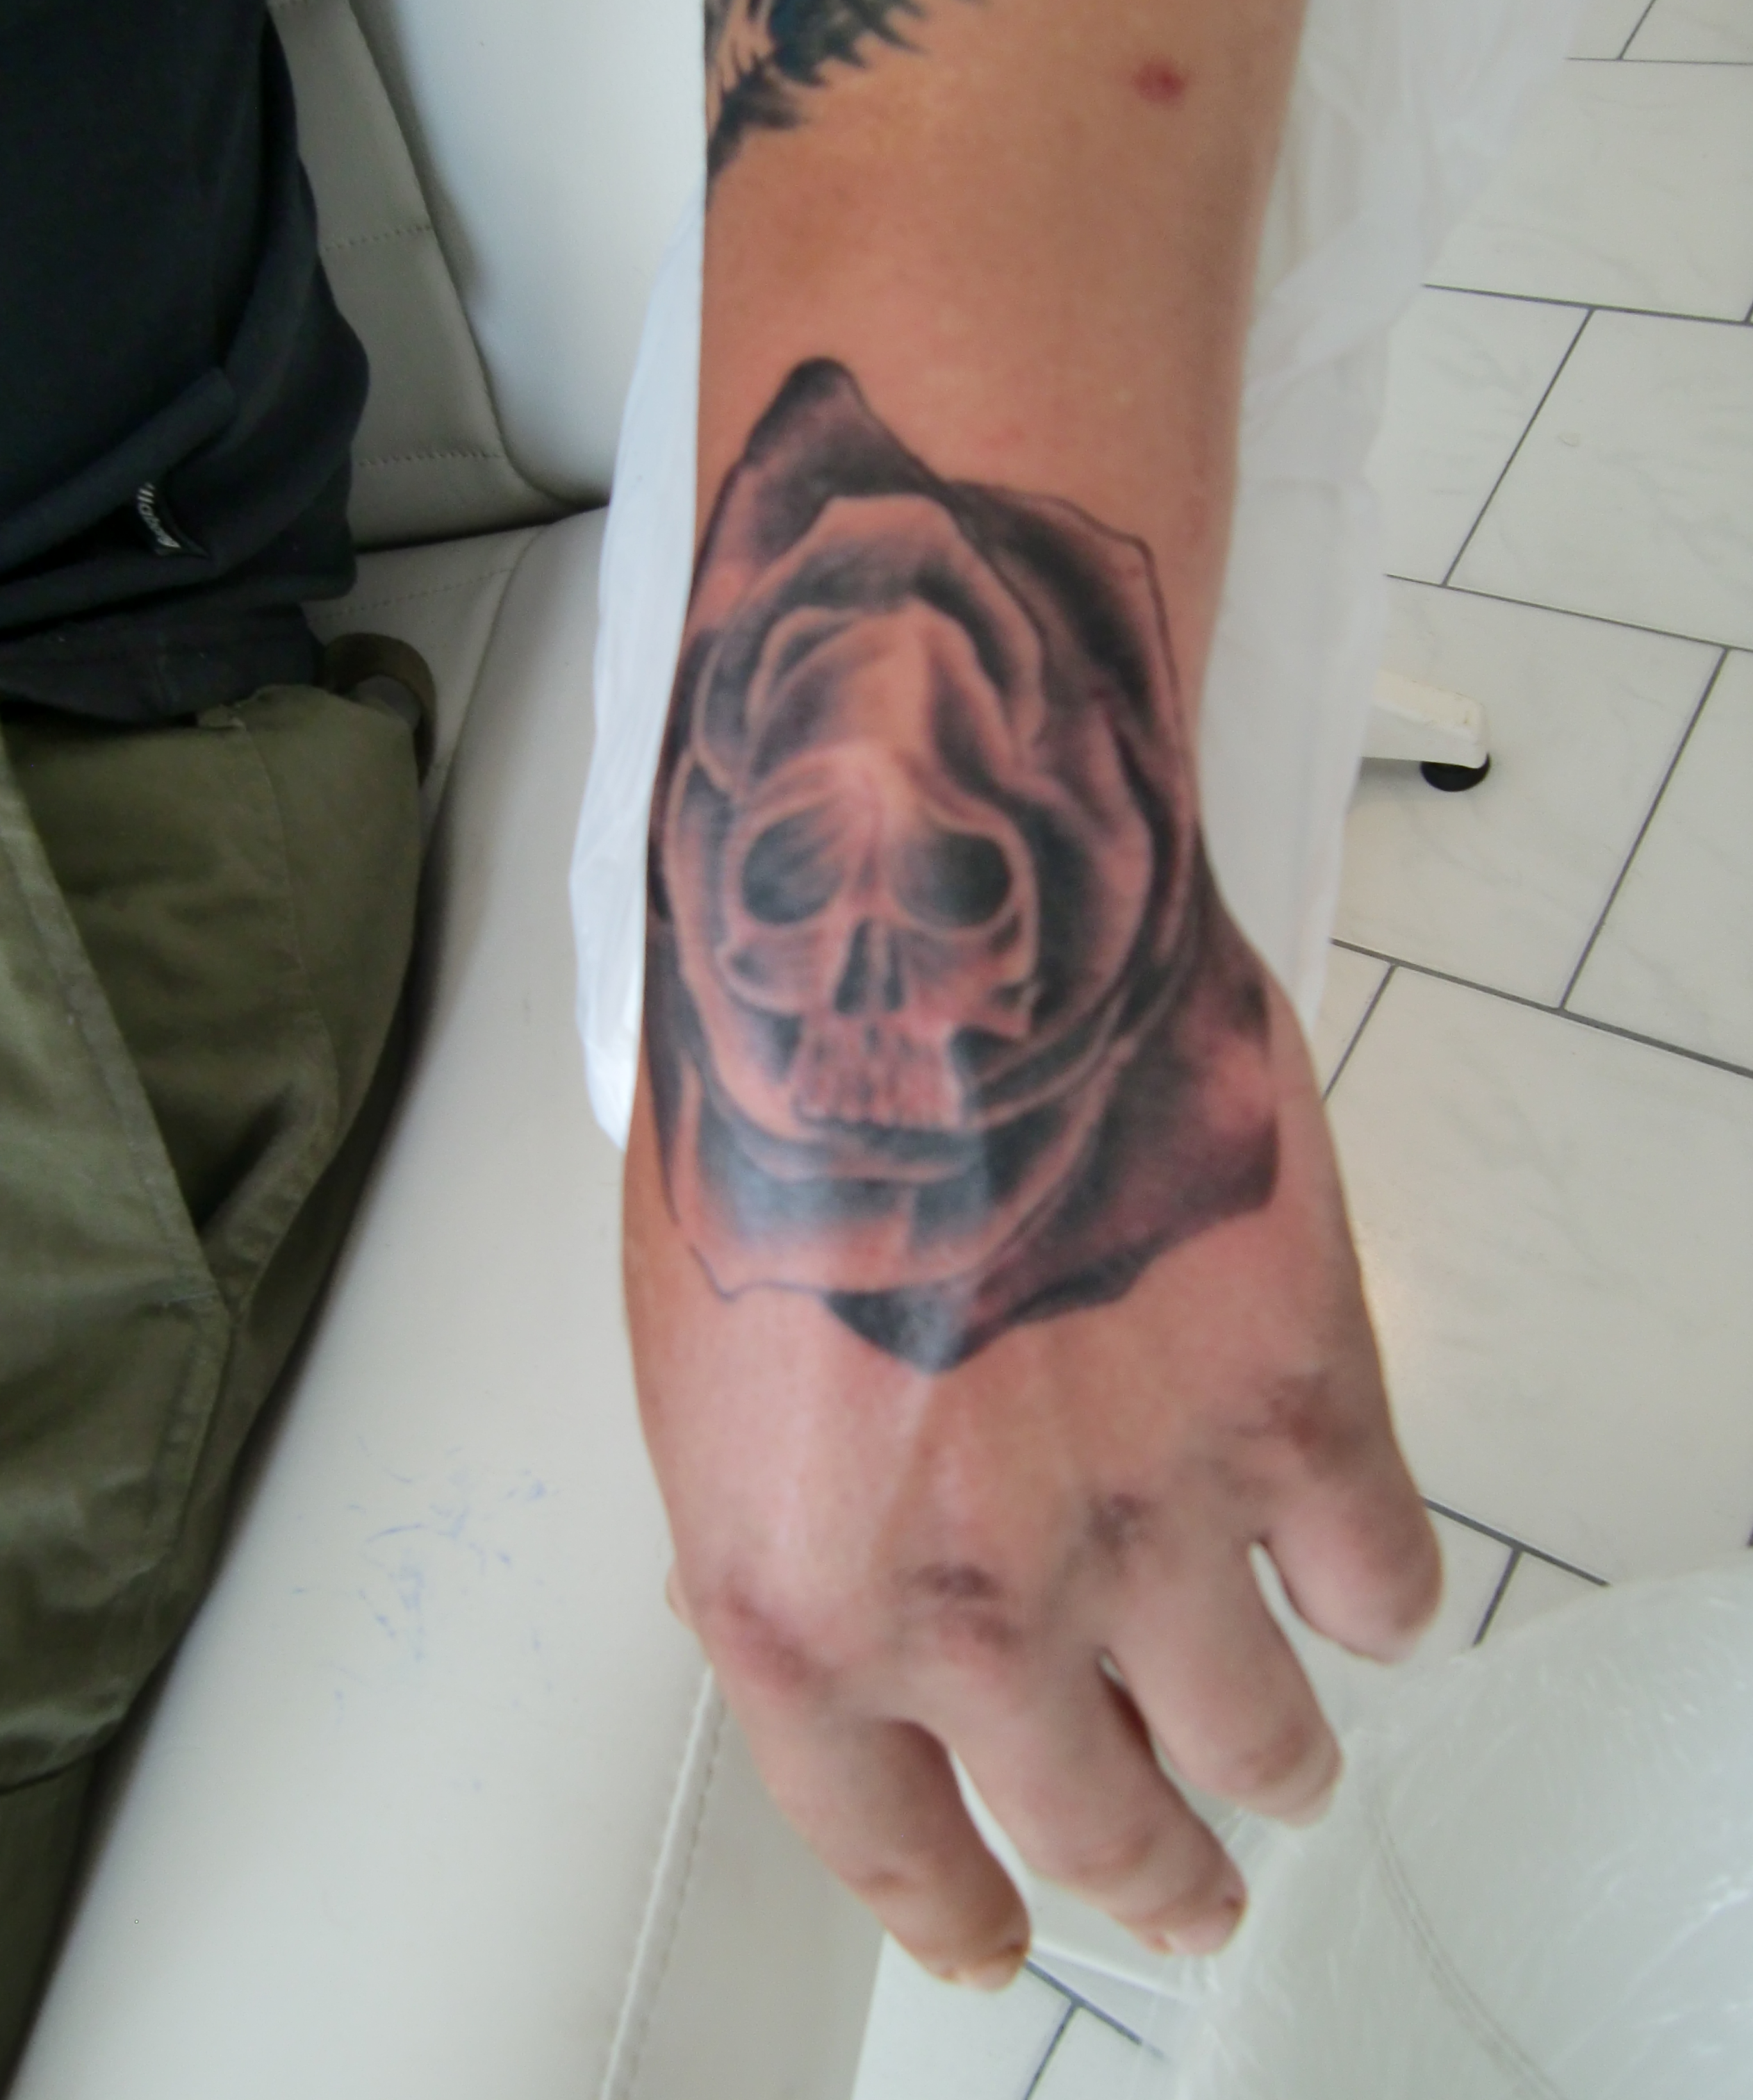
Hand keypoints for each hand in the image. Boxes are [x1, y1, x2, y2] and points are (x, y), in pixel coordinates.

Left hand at [624, 968, 1439, 1984]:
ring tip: (1284, 1761)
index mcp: (802, 1604)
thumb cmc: (773, 1111)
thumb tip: (845, 1614)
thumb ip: (776, 1528)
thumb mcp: (695, 1369)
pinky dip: (1374, 1594)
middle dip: (1151, 1877)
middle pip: (1104, 1829)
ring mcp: (1154, 1517)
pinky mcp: (1295, 1401)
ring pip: (1264, 1740)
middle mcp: (981, 1608)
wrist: (910, 937)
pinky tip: (1352, 1574)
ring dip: (1279, 1766)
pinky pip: (1384, 1579)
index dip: (961, 1907)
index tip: (997, 1931)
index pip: (890, 1845)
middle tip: (1181, 1883)